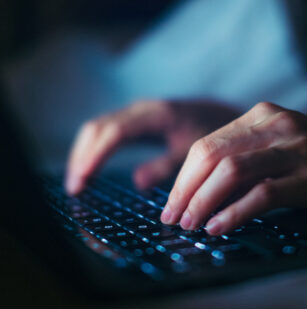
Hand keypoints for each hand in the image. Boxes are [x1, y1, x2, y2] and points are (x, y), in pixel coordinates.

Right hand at [65, 99, 238, 194]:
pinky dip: (93, 150)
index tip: (82, 179)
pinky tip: (90, 169)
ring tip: (77, 184)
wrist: (220, 115)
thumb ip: (167, 167)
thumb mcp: (193, 153)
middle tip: (74, 189)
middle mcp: (140, 110)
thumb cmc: (210, 133)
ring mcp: (135, 113)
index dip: (96, 155)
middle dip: (82, 157)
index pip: (115, 132)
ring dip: (83, 154)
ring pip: (97, 129)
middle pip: (98, 128)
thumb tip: (137, 182)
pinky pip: (105, 132)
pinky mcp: (134, 121)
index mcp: (155, 115)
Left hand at [161, 102, 306, 234]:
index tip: (172, 203)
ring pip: (231, 171)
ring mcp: (297, 148)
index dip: (183, 176)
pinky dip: (235, 212)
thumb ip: (247, 159)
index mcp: (263, 116)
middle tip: (172, 218)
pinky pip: (263, 193)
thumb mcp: (282, 147)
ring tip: (190, 226)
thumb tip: (202, 191)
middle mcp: (276, 125)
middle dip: (184, 190)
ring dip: (202, 201)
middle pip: (211, 155)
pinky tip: (218, 228)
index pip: (207, 144)